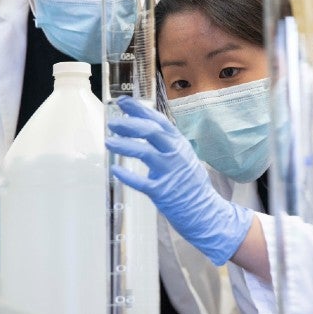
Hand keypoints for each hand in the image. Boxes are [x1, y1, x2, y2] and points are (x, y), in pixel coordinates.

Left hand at [105, 96, 253, 265]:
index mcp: (180, 144)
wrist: (204, 211)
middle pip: (151, 132)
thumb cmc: (190, 184)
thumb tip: (142, 130)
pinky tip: (115, 170)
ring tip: (108, 142)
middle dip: (129, 124)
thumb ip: (166, 145)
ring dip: (124, 145)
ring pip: (144, 152)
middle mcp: (176, 155)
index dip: (139, 109)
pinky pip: (141, 181)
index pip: (158, 121)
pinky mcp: (162, 191)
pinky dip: (127, 175)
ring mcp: (170, 172)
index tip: (123, 102)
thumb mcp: (183, 157)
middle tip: (112, 123)